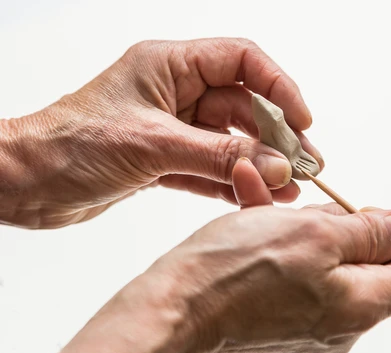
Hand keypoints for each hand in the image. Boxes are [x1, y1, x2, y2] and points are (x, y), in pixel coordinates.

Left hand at [0, 38, 321, 227]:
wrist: (27, 183)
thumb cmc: (71, 145)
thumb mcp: (154, 145)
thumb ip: (219, 155)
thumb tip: (278, 166)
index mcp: (170, 66)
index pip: (241, 61)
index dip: (278, 86)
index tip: (303, 119)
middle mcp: (175, 92)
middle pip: (243, 105)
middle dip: (275, 134)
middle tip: (305, 164)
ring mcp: (173, 127)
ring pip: (230, 140)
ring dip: (259, 163)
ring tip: (289, 189)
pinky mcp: (166, 160)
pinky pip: (210, 167)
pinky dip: (233, 181)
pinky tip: (256, 196)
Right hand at [54, 160, 390, 352]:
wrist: (176, 303)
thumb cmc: (234, 268)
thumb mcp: (312, 233)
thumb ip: (371, 232)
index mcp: (359, 307)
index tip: (368, 214)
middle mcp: (341, 322)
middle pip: (369, 264)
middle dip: (341, 224)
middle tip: (311, 206)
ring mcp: (310, 319)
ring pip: (326, 259)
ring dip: (303, 223)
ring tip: (269, 192)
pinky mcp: (282, 311)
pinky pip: (298, 269)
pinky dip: (282, 238)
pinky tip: (255, 207)